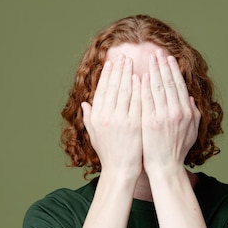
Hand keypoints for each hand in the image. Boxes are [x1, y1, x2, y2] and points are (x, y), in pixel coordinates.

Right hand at [81, 54, 142, 178]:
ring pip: (125, 91)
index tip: (111, 63)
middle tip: (124, 56)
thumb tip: (85, 104)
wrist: (121, 170)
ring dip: (129, 74)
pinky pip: (137, 102)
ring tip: (132, 62)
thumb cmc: (109, 154)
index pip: (102, 90)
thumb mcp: (94, 135)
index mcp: (97, 117)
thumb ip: (90, 118)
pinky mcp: (134, 124)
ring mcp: (121, 120)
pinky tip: (142, 78)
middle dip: (119, 70)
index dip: (106, 75)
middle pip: (113, 87)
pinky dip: (139, 89)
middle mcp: (107, 116)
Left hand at [141, 50, 200, 174]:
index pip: (179, 86)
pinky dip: (144, 86)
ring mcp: (162, 117)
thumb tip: (190, 97)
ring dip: (153, 71)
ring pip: (157, 88)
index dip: (174, 70)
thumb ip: (194, 114)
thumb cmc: (177, 150)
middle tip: (157, 52)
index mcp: (186, 112)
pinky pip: (146, 100)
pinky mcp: (149, 122)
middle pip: (168, 83)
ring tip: (149, 59)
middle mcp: (176, 112)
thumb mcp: (192, 132)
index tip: (169, 58)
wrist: (165, 167)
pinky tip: (141, 76)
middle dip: (163, 65)